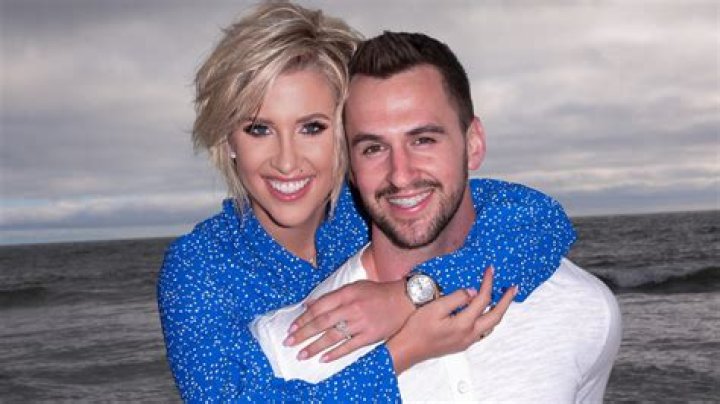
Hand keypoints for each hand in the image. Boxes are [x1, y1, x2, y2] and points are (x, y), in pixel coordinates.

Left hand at [285, 279, 414, 361]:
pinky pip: (349, 346)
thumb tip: (309, 305)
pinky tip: (323, 358)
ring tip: (302, 354)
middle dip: (303, 334)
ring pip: (333, 336)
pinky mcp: (370, 336)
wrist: (404, 300)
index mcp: (347, 293)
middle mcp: (352, 308)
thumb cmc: (377, 293)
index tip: (292, 327)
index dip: (304, 318)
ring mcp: (361, 323)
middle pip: (322, 323)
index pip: (319, 307)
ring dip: (315, 346)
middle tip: (289, 342)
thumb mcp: (354, 287)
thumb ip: (332, 296)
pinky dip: (335, 353)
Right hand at [387, 267, 515, 373]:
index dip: (488, 283)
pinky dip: (488, 320)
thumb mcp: (435, 308)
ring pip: (491, 326)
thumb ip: (456, 298)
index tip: (490, 270)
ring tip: (503, 300)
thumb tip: (472, 292)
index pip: (483, 299)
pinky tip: (484, 314)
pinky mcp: (461, 344)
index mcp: (464, 324)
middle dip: (507, 301)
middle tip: (513, 288)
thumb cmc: (417, 329)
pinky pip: (483, 331)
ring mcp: (467, 341)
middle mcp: (470, 335)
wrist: (407, 350)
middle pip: (496, 316)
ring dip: (499, 311)